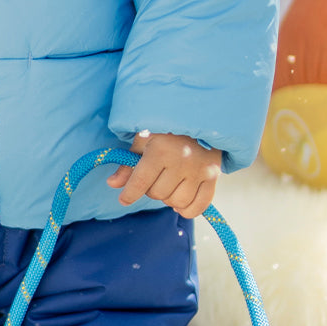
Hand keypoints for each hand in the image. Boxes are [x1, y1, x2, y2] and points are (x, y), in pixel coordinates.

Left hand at [106, 132, 220, 218]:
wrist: (200, 115)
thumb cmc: (167, 127)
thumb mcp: (144, 139)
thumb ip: (128, 163)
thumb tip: (113, 184)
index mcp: (160, 150)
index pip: (140, 182)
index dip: (129, 194)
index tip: (124, 199)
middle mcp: (181, 161)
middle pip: (158, 193)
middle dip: (150, 189)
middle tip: (154, 177)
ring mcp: (199, 170)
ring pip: (177, 202)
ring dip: (168, 199)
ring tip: (168, 185)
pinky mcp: (213, 176)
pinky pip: (199, 205)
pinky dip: (187, 209)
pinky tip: (180, 202)